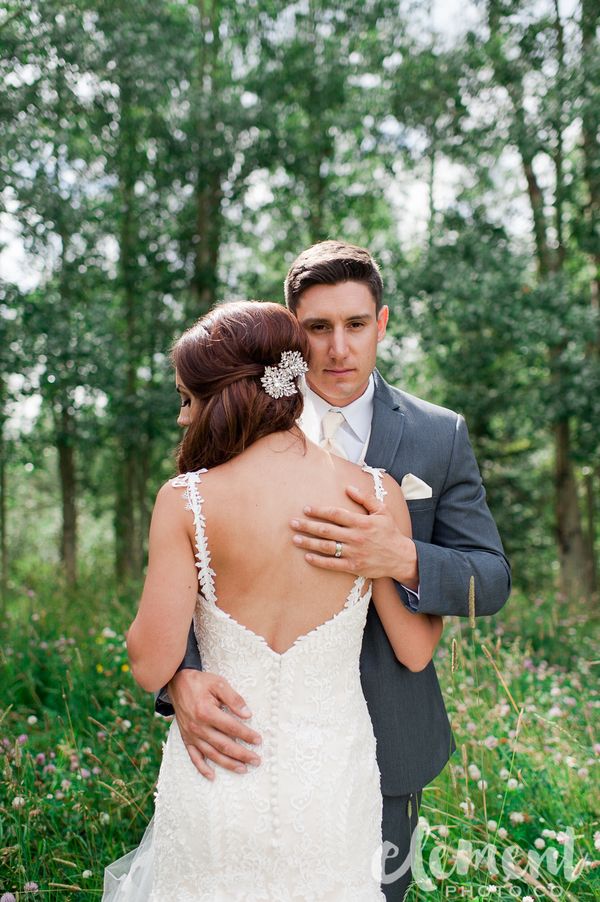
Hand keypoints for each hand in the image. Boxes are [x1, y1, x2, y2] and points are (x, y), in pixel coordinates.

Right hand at [168, 669, 261, 779]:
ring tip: (243, 769)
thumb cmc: (200, 682)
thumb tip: (247, 714)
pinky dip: (202, 768)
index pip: (231, 728)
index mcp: (206, 712)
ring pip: (211, 754)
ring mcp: (191, 735)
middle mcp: (198, 727)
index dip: (246, 735)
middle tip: (256, 760)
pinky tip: (212, 776)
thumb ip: (233, 699)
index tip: (258, 740)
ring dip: (228, 764)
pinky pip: (194, 757)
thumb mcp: (219, 683)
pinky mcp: (186, 738)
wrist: (177, 683)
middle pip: (223, 745)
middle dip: (242, 754)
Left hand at [290, 484, 417, 586]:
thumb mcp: (382, 511)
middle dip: (307, 526)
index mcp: (361, 522)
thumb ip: (365, 498)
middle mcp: (356, 537)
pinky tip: (307, 556)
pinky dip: (319, 561)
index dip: (319, 511)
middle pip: (326, 530)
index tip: (306, 509)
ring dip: (309, 542)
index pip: (335, 514)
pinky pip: (333, 564)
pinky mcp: (354, 567)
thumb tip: (348, 488)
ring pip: (326, 547)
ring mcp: (354, 553)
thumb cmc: (390, 532)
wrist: (401, 557)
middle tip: (292, 523)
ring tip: (295, 539)